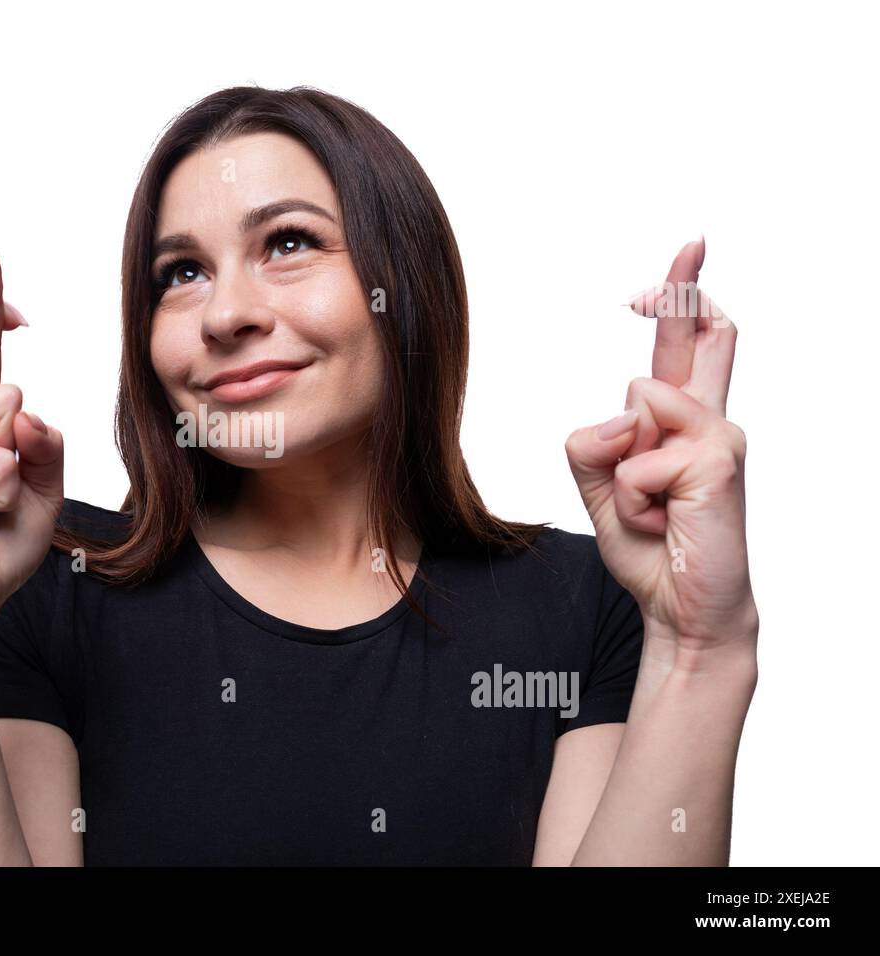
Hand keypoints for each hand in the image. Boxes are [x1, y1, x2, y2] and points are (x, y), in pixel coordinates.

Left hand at [565, 237, 756, 656]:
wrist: (681, 607)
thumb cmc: (649, 546)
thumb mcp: (601, 487)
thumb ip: (594, 445)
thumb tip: (625, 414)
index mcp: (680, 422)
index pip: (688, 346)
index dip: (683, 298)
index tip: (686, 254)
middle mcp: (707, 421)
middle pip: (700, 334)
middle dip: (682, 288)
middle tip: (694, 240)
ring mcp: (718, 437)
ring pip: (636, 403)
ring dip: (621, 467)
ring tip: (650, 507)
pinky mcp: (718, 463)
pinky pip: (638, 455)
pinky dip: (632, 495)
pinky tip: (662, 519)